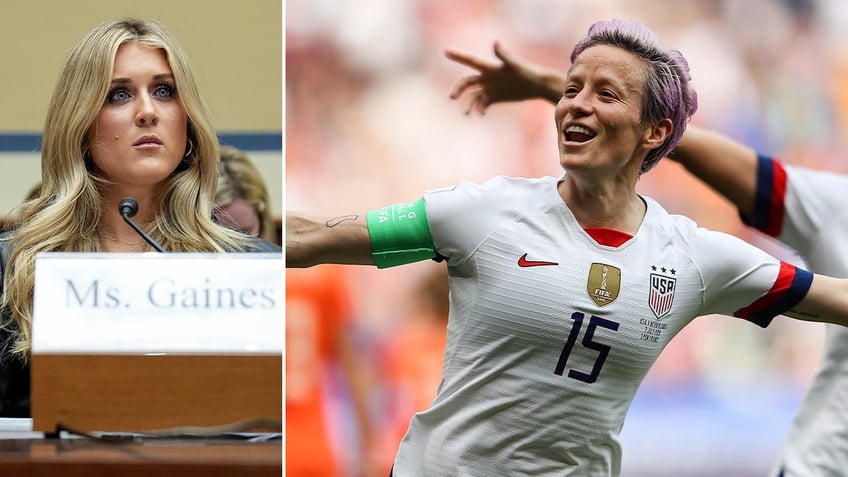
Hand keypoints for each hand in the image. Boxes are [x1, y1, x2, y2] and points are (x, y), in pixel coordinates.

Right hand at [444, 41, 564, 114]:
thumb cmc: (527, 71)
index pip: (470, 60)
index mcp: (489, 67)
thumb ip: (504, 54)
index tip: (446, 51)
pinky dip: (479, 109)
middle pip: (467, 82)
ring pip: (473, 96)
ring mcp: (490, 87)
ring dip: (468, 104)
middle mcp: (487, 77)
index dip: (458, 56)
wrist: (537, 84)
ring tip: (467, 113)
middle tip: (452, 97)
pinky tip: (481, 114)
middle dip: (458, 89)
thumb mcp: (515, 64)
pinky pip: (483, 104)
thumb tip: (495, 42)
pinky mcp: (495, 97)